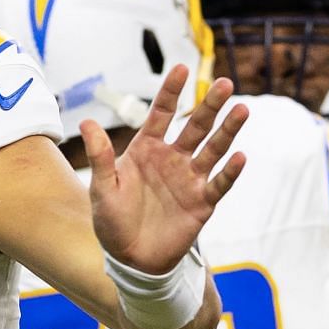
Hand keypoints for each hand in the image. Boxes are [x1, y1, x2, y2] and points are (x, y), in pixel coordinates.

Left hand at [83, 66, 246, 274]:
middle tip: (225, 83)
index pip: (161, 114)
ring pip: (212, 149)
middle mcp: (172, 159)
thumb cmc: (112, 223)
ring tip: (241, 110)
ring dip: (227, 131)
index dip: (171, 92)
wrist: (130, 260)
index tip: (182, 68)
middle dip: (210, 105)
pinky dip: (229, 171)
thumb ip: (100, 157)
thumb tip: (86, 123)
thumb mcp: (102, 189)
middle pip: (195, 126)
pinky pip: (219, 183)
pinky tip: (240, 156)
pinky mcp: (202, 203)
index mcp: (146, 150)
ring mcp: (189, 180)